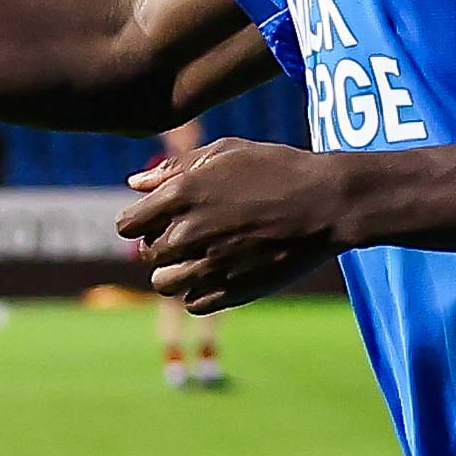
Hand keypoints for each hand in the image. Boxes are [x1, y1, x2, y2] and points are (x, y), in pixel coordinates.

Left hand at [119, 136, 351, 312]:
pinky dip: (201, 293)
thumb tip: (134, 185)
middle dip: (164, 246)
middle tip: (196, 235)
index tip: (162, 220)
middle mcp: (188, 232)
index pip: (127, 225)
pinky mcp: (233, 291)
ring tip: (203, 260)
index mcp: (181, 194)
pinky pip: (194, 303)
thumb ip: (175, 168)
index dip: (141, 222)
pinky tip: (221, 274)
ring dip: (177, 274)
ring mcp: (210, 265)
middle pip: (148, 254)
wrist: (327, 203)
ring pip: (164, 285)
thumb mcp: (227, 152)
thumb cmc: (278, 169)